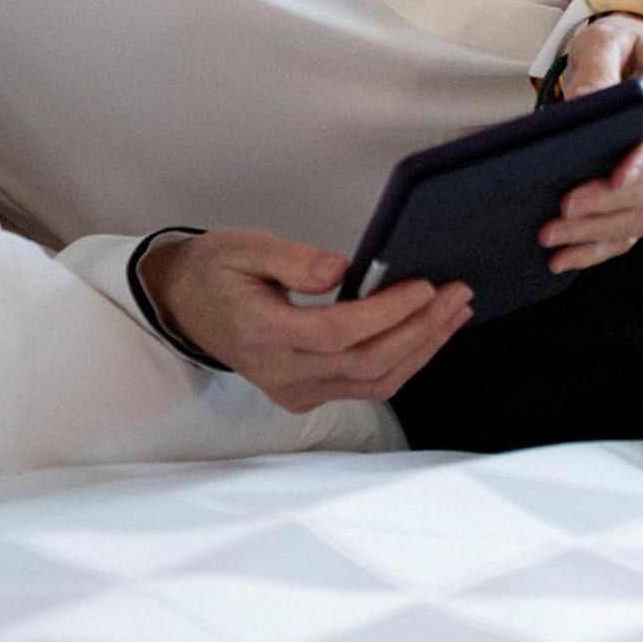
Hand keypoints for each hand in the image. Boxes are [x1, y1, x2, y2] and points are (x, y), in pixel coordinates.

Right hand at [141, 227, 469, 411]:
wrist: (184, 305)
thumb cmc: (215, 271)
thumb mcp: (243, 247)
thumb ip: (291, 258)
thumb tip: (340, 270)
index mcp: (261, 332)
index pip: (337, 331)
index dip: (387, 313)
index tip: (426, 287)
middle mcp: (280, 371)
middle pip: (365, 363)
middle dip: (420, 330)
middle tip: (458, 295)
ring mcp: (293, 390)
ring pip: (372, 382)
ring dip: (421, 349)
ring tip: (455, 314)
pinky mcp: (305, 394)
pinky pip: (364, 386)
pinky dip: (402, 362)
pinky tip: (427, 334)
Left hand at [542, 14, 642, 273]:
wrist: (631, 59)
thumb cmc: (619, 47)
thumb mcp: (604, 41)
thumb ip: (597, 67)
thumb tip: (585, 104)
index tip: (617, 175)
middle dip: (610, 201)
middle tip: (563, 208)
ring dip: (598, 231)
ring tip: (550, 236)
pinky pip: (631, 231)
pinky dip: (598, 249)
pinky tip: (562, 258)